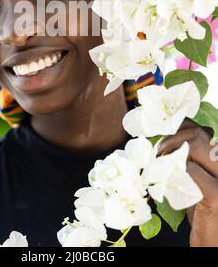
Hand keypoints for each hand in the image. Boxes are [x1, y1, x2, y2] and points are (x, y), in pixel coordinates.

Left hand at [158, 120, 217, 246]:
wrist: (214, 243)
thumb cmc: (203, 210)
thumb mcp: (198, 178)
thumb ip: (191, 158)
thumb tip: (169, 133)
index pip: (204, 130)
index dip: (182, 126)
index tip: (164, 132)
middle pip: (199, 135)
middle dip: (173, 138)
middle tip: (158, 150)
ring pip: (195, 147)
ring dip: (171, 151)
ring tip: (160, 162)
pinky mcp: (216, 195)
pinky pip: (190, 170)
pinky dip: (175, 170)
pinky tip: (167, 178)